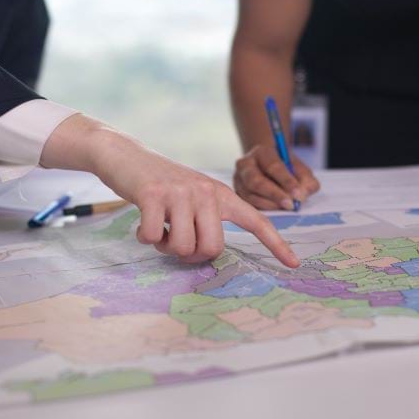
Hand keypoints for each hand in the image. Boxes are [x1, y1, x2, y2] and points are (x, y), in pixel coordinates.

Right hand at [41, 120, 300, 267]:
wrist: (124, 154)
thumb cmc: (159, 185)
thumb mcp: (191, 197)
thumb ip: (204, 220)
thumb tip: (206, 253)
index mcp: (220, 194)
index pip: (256, 220)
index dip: (276, 244)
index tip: (295, 264)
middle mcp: (206, 191)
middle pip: (212, 248)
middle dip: (190, 255)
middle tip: (175, 241)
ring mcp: (181, 192)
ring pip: (183, 248)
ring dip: (165, 247)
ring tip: (158, 227)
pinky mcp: (154, 195)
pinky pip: (154, 238)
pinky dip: (145, 237)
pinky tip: (141, 221)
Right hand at [234, 144, 319, 209]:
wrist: (268, 167)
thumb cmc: (286, 168)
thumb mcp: (300, 169)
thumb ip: (306, 180)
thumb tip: (302, 195)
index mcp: (261, 152)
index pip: (272, 166)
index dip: (286, 181)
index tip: (298, 194)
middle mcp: (245, 164)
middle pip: (256, 182)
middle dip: (275, 195)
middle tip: (291, 205)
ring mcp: (238, 180)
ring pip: (250, 196)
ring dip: (270, 204)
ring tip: (285, 208)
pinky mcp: (237, 194)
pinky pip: (248, 205)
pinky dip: (263, 209)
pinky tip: (275, 210)